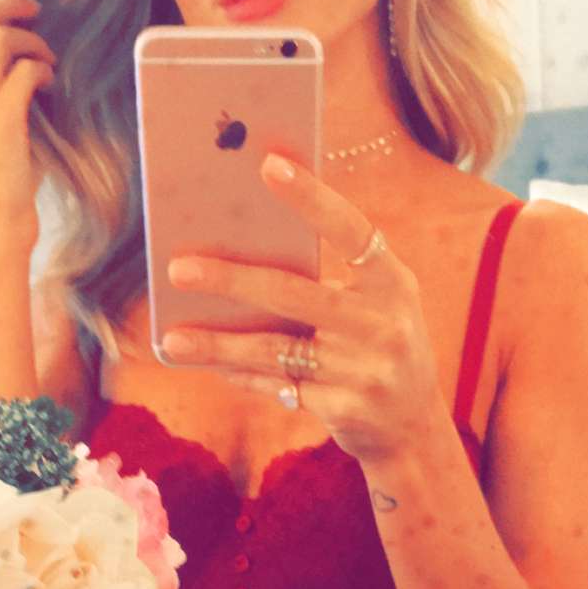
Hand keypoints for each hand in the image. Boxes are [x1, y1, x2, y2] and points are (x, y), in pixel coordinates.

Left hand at [157, 154, 442, 466]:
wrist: (413, 425)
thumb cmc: (378, 342)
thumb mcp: (374, 303)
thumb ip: (330, 276)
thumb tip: (240, 247)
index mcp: (392, 282)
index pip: (351, 229)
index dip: (312, 197)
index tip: (268, 164)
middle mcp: (382, 324)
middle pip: (295, 293)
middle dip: (232, 280)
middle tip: (178, 268)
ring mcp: (363, 371)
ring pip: (275, 350)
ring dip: (218, 344)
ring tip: (174, 338)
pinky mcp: (342, 409)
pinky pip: (277, 387)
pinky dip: (240, 375)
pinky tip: (208, 365)